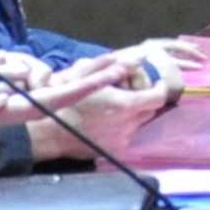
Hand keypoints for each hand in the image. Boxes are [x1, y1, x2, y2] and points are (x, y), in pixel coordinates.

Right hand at [40, 39, 192, 134]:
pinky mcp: (115, 151)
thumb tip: (141, 58)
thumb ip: (117, 66)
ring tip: (111, 109)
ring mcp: (122, 140)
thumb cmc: (66, 100)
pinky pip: (126, 137)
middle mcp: (128, 125)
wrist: (50, 132)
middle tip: (127, 93)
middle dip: (143, 100)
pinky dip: (121, 129)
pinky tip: (104, 124)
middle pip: (150, 110)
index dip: (158, 88)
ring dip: (131, 115)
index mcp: (125, 104)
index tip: (155, 84)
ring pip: (138, 124)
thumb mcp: (88, 76)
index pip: (158, 97)